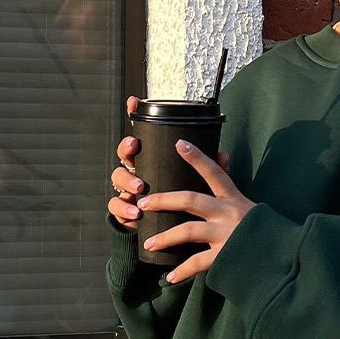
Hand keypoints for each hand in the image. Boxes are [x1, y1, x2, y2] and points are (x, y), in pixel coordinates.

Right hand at [107, 95, 230, 232]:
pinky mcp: (124, 210)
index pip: (143, 135)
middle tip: (134, 146)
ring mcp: (128, 190)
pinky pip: (116, 206)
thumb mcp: (200, 186)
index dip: (135, 116)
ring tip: (139, 187)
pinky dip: (123, 208)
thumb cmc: (185, 204)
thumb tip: (224, 154)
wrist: (170, 236)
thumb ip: (211, 172)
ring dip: (126, 180)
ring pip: (117, 178)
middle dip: (126, 147)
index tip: (134, 102)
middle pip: (125, 154)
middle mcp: (138, 171)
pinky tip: (135, 212)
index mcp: (153, 160)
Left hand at [137, 141, 256, 281]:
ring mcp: (225, 234)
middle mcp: (228, 213)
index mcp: (233, 198)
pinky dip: (182, 270)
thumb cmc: (264, 230)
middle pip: (190, 200)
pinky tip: (170, 277)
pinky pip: (198, 262)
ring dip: (165, 237)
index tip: (178, 143)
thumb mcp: (249, 204)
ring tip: (148, 242)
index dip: (197, 157)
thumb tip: (222, 155)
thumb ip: (230, 186)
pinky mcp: (224, 256)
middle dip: (164, 200)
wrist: (284, 256)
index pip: (214, 172)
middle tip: (143, 203)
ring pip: (188, 231)